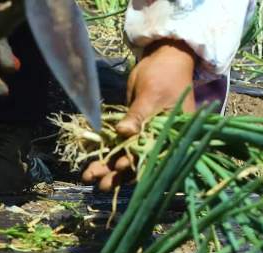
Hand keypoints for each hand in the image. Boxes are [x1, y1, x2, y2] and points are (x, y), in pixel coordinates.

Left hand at [82, 38, 196, 191]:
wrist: (163, 58)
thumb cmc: (165, 74)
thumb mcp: (152, 94)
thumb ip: (138, 115)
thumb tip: (123, 132)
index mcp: (173, 136)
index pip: (154, 155)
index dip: (136, 163)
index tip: (119, 167)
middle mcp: (160, 140)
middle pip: (138, 161)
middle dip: (118, 172)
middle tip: (99, 183)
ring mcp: (146, 134)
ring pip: (126, 155)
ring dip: (109, 167)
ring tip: (90, 176)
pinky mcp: (134, 127)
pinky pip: (119, 143)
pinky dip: (106, 151)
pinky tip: (92, 162)